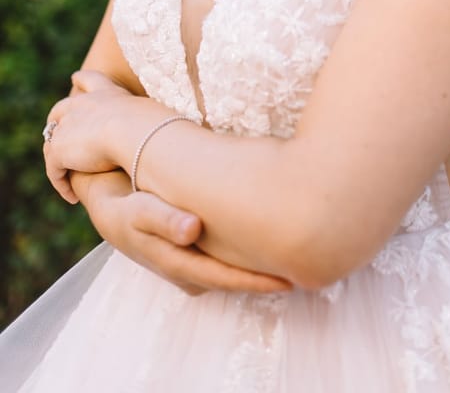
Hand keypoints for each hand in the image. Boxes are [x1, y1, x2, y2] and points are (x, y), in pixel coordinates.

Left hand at [43, 69, 143, 202]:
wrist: (134, 132)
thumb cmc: (150, 126)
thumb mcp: (151, 117)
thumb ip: (150, 124)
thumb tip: (173, 135)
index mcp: (106, 94)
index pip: (90, 79)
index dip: (82, 79)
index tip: (75, 77)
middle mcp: (83, 105)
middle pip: (60, 109)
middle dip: (56, 120)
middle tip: (57, 132)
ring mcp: (67, 126)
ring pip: (53, 142)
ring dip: (58, 159)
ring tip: (65, 176)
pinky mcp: (59, 151)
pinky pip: (54, 170)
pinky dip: (61, 184)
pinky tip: (72, 196)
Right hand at [77, 170, 293, 296]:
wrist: (107, 201)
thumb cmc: (122, 202)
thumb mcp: (135, 211)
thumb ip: (162, 219)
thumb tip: (193, 228)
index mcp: (177, 263)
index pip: (224, 278)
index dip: (256, 280)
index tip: (289, 279)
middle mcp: (187, 271)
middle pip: (234, 280)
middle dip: (268, 278)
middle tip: (309, 270)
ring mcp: (190, 263)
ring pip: (232, 271)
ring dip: (259, 268)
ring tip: (296, 258)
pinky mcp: (192, 250)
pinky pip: (224, 258)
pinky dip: (245, 254)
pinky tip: (267, 240)